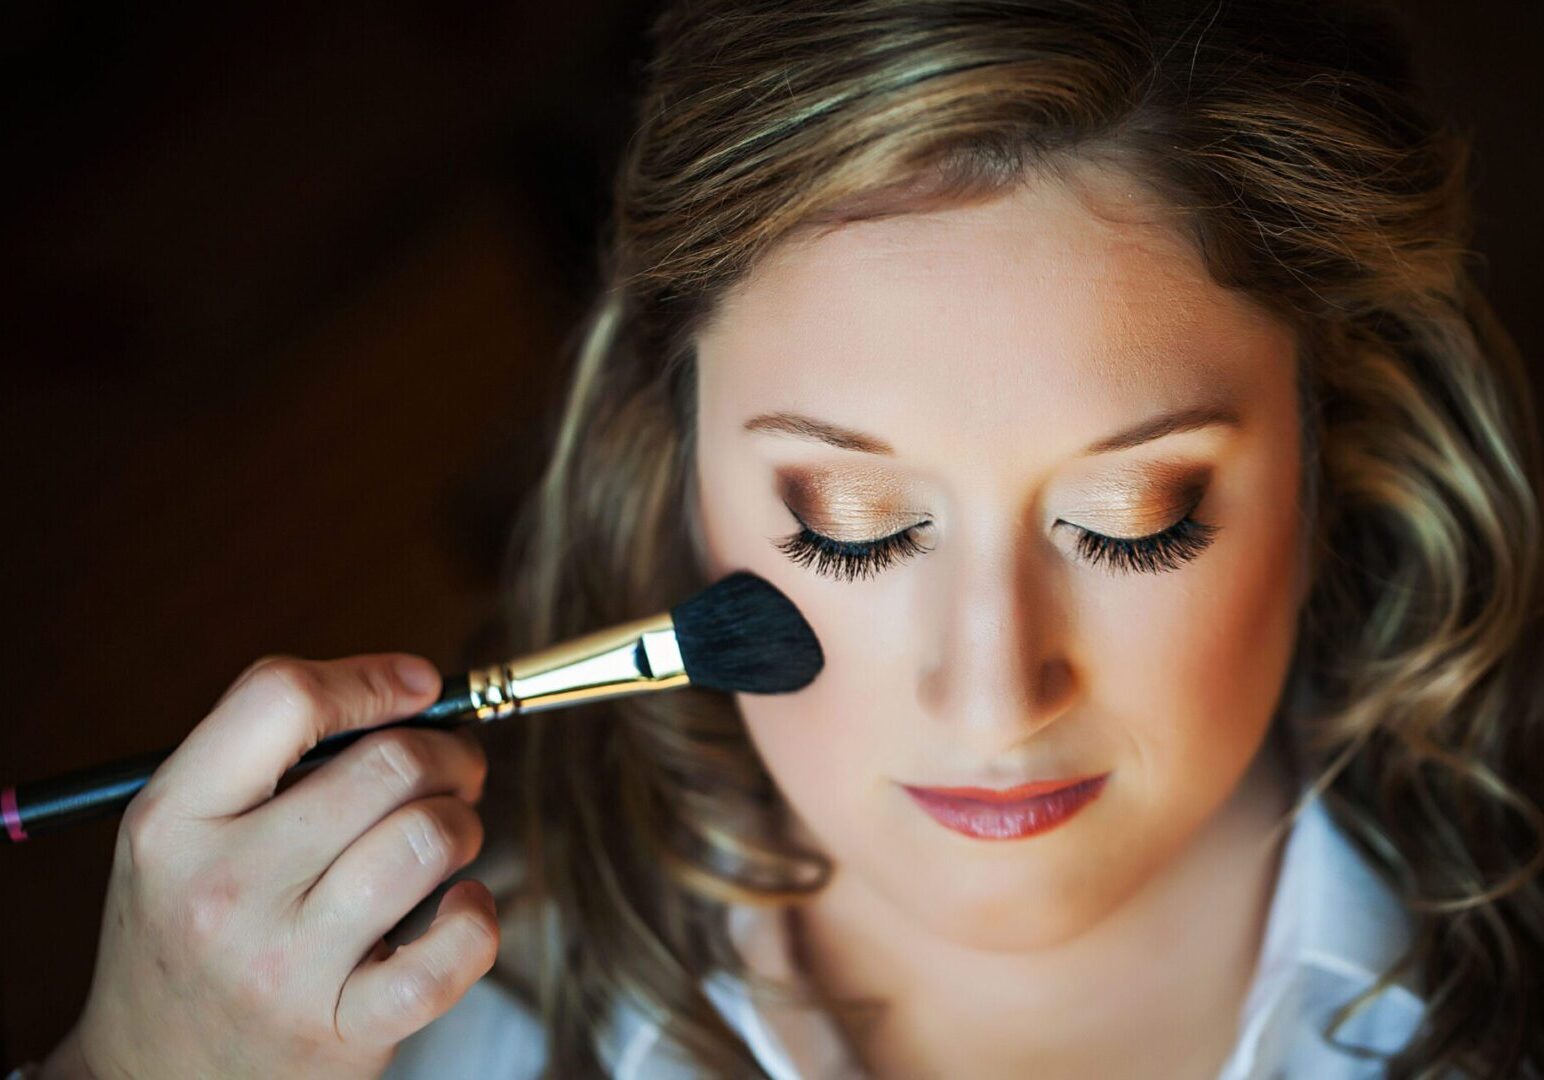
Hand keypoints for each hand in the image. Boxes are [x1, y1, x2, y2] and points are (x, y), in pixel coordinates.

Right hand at [52, 653, 498, 1078]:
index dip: (371, 679)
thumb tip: (409, 691)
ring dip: (463, 824)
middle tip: (453, 768)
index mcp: (174, 819)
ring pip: (429, 838)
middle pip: (387, 763)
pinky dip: (478, 916)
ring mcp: (282, 965)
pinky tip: (459, 906)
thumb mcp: (181, 831)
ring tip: (446, 837)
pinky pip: (455, 949)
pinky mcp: (342, 1031)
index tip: (418, 687)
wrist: (151, 1079)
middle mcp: (222, 889)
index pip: (283, 698)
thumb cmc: (188, 931)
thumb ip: (268, 752)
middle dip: (447, 753)